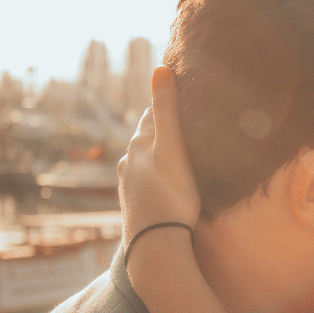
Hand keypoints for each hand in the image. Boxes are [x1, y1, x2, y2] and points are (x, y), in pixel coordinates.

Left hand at [118, 66, 200, 250]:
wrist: (155, 244)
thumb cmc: (170, 195)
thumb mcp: (173, 147)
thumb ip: (166, 109)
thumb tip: (160, 68)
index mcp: (140, 144)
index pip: (152, 114)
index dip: (166, 103)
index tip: (181, 93)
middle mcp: (129, 162)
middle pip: (146, 137)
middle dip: (161, 129)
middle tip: (185, 122)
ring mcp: (129, 185)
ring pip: (143, 161)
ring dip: (158, 154)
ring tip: (177, 153)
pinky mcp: (134, 205)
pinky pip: (146, 182)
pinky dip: (156, 176)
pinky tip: (166, 184)